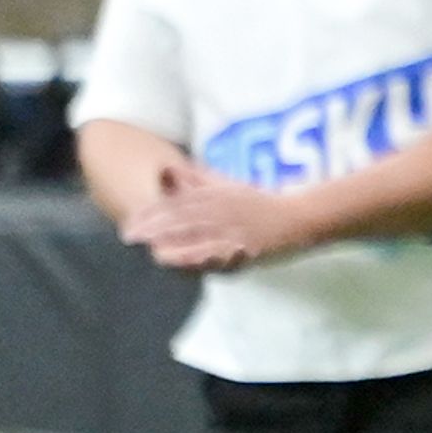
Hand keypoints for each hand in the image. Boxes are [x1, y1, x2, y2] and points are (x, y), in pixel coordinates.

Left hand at [126, 174, 316, 273]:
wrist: (302, 215)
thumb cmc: (264, 203)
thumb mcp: (228, 185)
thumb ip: (197, 179)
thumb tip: (165, 170)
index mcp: (216, 195)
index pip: (178, 204)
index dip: (151, 213)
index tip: (130, 221)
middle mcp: (223, 209)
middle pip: (182, 218)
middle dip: (154, 228)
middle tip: (129, 238)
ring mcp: (235, 227)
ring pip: (199, 234)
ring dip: (172, 244)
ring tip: (151, 252)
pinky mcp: (248, 245)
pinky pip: (221, 252)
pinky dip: (201, 257)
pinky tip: (185, 263)